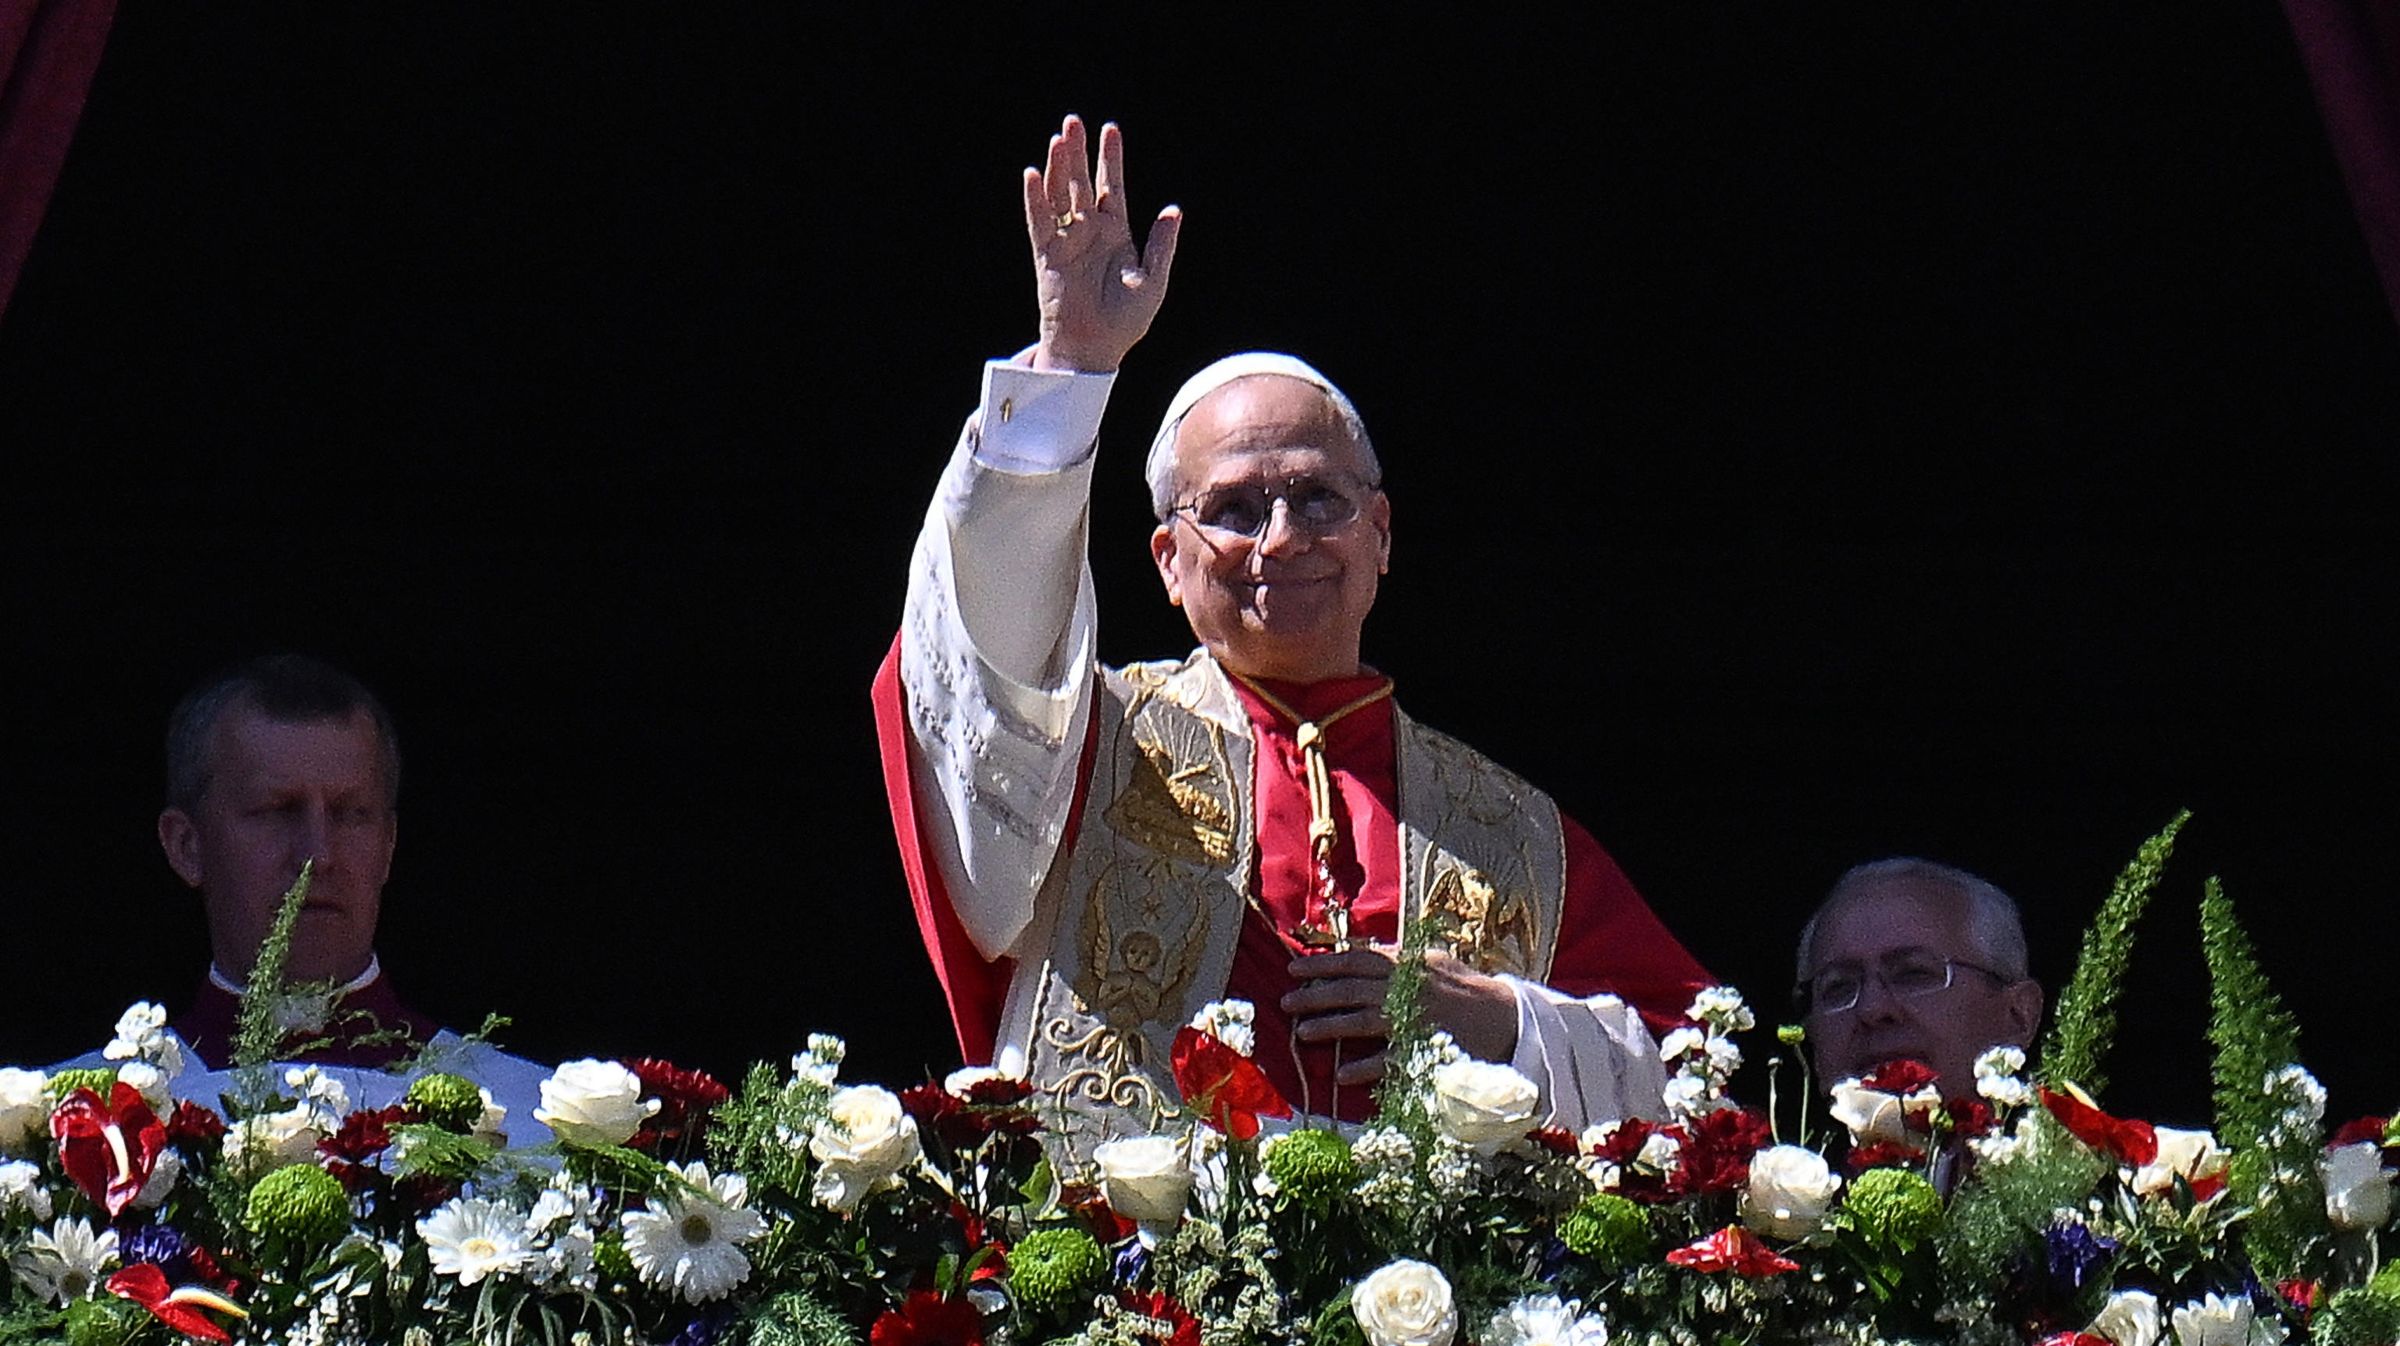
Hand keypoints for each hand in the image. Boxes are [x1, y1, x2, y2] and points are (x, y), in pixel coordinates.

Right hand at [1022, 115, 1180, 372]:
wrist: (1095, 350)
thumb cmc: (1126, 322)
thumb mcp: (1153, 282)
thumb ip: (1161, 245)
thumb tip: (1173, 210)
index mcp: (1117, 234)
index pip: (1112, 187)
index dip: (1110, 158)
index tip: (1109, 129)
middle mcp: (1089, 232)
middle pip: (1081, 183)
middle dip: (1077, 153)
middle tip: (1073, 121)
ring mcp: (1067, 242)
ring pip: (1059, 196)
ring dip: (1057, 168)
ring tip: (1057, 139)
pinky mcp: (1047, 256)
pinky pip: (1040, 223)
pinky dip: (1035, 200)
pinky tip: (1032, 174)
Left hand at [1281, 945, 1520, 1085]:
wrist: (1508, 1019)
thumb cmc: (1468, 989)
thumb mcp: (1434, 962)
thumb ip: (1401, 957)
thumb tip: (1368, 951)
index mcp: (1407, 965)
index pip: (1357, 960)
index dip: (1323, 963)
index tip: (1293, 968)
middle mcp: (1406, 989)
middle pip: (1351, 990)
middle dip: (1315, 995)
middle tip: (1286, 1002)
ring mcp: (1415, 1020)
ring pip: (1363, 1021)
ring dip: (1330, 1027)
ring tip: (1302, 1032)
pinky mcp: (1424, 1050)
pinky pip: (1389, 1060)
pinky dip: (1364, 1068)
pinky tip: (1341, 1074)